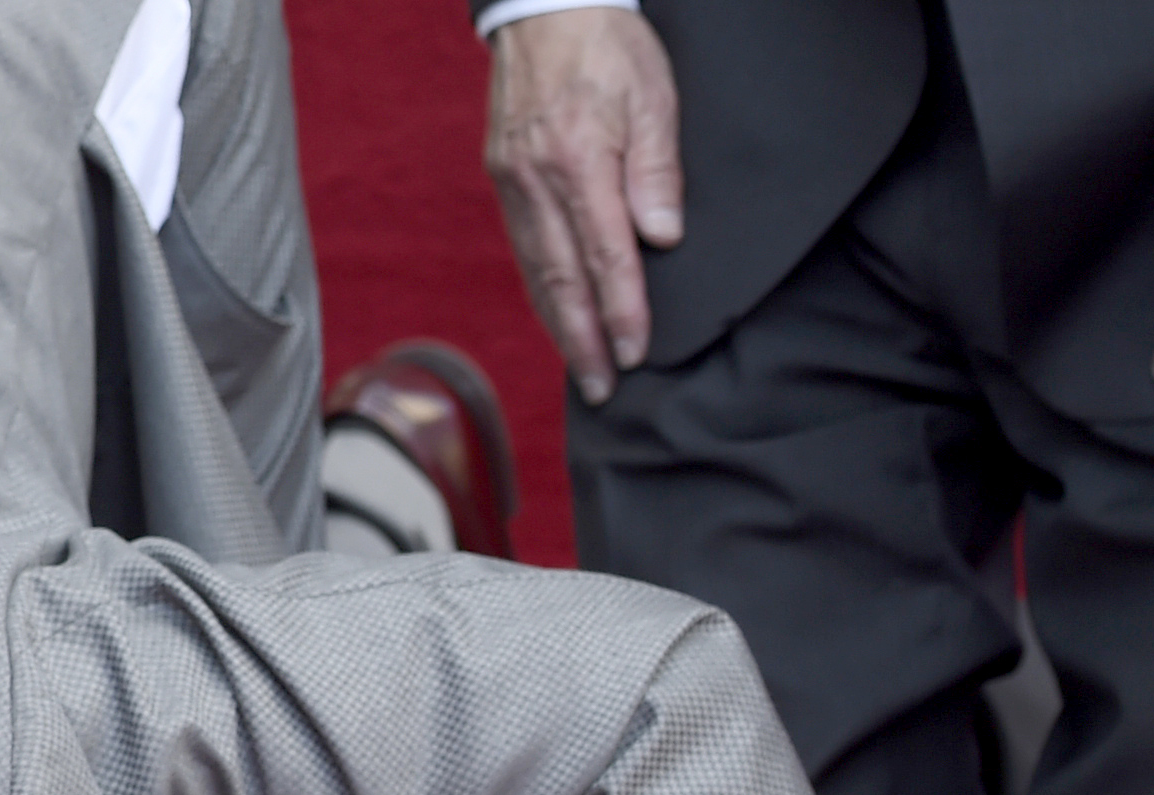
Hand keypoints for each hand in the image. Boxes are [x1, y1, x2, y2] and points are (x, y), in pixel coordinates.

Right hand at [483, 8, 681, 403]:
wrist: (544, 8)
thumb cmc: (608, 46)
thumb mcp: (653, 95)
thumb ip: (655, 169)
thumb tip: (660, 237)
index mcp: (576, 159)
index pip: (604, 253)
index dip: (622, 308)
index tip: (637, 350)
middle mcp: (535, 180)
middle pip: (561, 277)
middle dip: (584, 339)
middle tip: (604, 387)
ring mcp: (512, 183)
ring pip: (537, 270)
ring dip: (560, 325)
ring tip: (582, 366)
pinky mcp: (504, 180)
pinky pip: (524, 249)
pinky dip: (542, 290)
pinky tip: (556, 314)